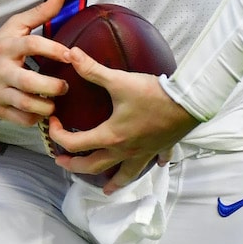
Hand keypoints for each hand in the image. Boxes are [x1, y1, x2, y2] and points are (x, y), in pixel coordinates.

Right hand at [0, 0, 72, 125]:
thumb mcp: (14, 27)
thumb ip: (40, 12)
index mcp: (7, 46)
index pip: (31, 45)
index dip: (53, 50)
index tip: (71, 55)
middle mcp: (1, 69)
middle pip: (29, 82)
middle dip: (52, 87)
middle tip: (65, 86)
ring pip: (25, 104)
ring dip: (46, 106)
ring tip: (56, 101)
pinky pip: (20, 119)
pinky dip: (35, 119)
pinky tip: (43, 112)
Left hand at [46, 47, 198, 193]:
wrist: (190, 101)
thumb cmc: (154, 93)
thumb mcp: (118, 80)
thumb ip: (92, 69)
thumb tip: (71, 54)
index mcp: (112, 136)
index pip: (76, 144)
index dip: (58, 135)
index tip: (52, 123)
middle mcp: (126, 150)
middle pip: (95, 166)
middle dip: (75, 166)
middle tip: (62, 162)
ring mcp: (144, 152)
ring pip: (125, 174)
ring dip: (112, 181)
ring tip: (105, 189)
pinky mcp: (160, 148)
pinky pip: (153, 162)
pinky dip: (149, 165)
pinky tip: (152, 165)